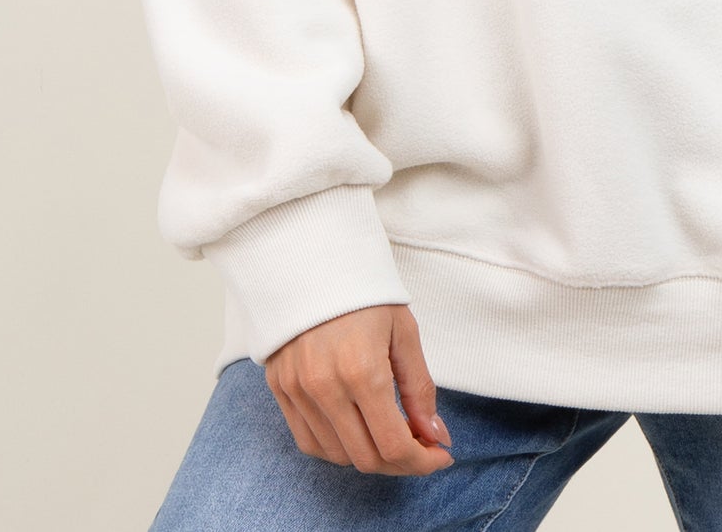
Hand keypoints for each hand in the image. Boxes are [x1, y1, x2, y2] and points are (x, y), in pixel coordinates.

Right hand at [265, 303, 456, 475]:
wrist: (312, 260)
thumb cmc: (364, 293)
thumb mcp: (403, 332)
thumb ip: (419, 389)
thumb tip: (435, 436)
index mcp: (361, 371)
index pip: (394, 446)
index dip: (422, 461)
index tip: (440, 455)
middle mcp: (325, 388)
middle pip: (366, 459)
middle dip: (401, 462)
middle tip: (421, 445)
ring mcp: (297, 392)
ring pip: (337, 456)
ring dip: (370, 457)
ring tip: (390, 434)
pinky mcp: (281, 390)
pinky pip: (309, 442)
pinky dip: (337, 448)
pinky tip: (357, 431)